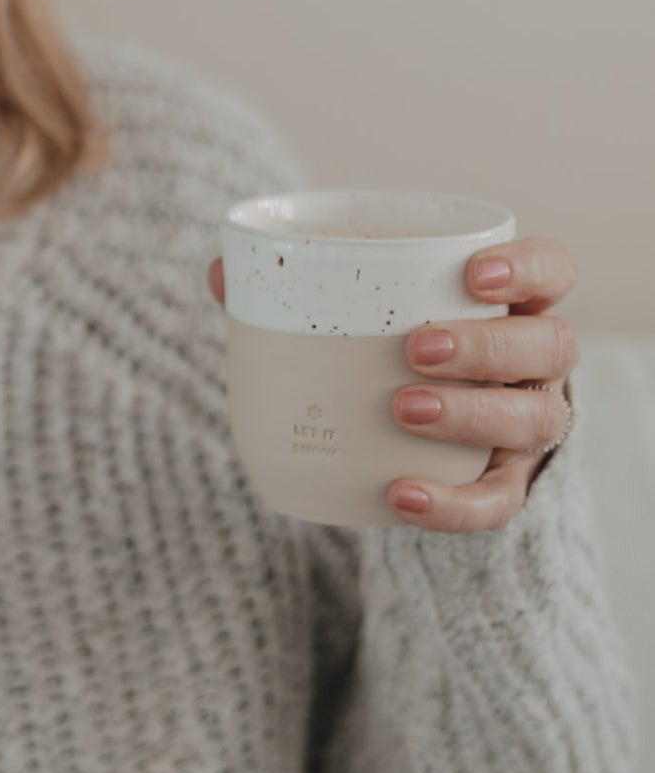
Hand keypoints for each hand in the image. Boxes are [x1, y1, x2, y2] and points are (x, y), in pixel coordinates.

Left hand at [206, 239, 578, 533]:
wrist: (408, 431)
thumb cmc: (384, 347)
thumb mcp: (355, 312)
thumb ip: (296, 287)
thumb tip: (223, 273)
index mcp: (507, 303)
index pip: (551, 271)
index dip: (526, 269)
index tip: (472, 275)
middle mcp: (533, 362)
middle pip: (549, 345)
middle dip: (486, 346)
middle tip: (414, 349)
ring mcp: (527, 422)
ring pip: (533, 419)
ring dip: (471, 414)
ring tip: (401, 410)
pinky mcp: (507, 483)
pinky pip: (498, 501)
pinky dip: (453, 503)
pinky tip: (400, 496)